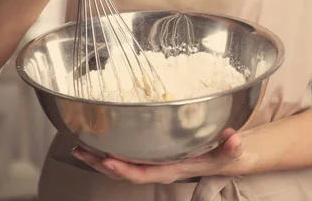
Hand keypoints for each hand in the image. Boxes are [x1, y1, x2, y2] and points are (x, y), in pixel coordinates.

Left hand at [71, 128, 243, 183]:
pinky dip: (108, 149)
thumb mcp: (230, 151)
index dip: (123, 169)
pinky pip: (125, 155)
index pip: (142, 173)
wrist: (222, 156)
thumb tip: (234, 138)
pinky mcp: (149, 154)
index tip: (106, 161)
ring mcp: (151, 163)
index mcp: (170, 169)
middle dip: (99, 163)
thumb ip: (232, 147)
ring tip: (77, 147)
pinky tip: (95, 139)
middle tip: (79, 151)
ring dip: (97, 157)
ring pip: (120, 164)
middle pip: (123, 171)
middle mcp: (156, 168)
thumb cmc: (222, 153)